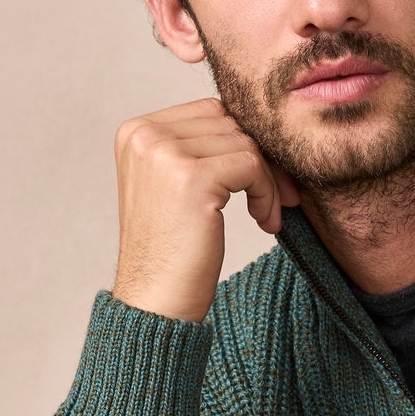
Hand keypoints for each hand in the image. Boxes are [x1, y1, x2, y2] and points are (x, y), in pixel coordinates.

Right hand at [112, 97, 300, 323]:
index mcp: (136, 132)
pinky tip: (263, 220)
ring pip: (245, 143)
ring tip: (265, 216)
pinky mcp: (191, 177)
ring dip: (267, 181)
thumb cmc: (173, 252)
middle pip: (230, 123)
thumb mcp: (175, 186)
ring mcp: (164, 154)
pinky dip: (266, 193)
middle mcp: (144, 135)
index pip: (210, 112)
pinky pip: (252, 165)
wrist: (155, 303)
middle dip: (262, 160)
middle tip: (278, 199)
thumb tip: (258, 125)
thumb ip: (199, 148)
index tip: (261, 181)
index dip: (244, 143)